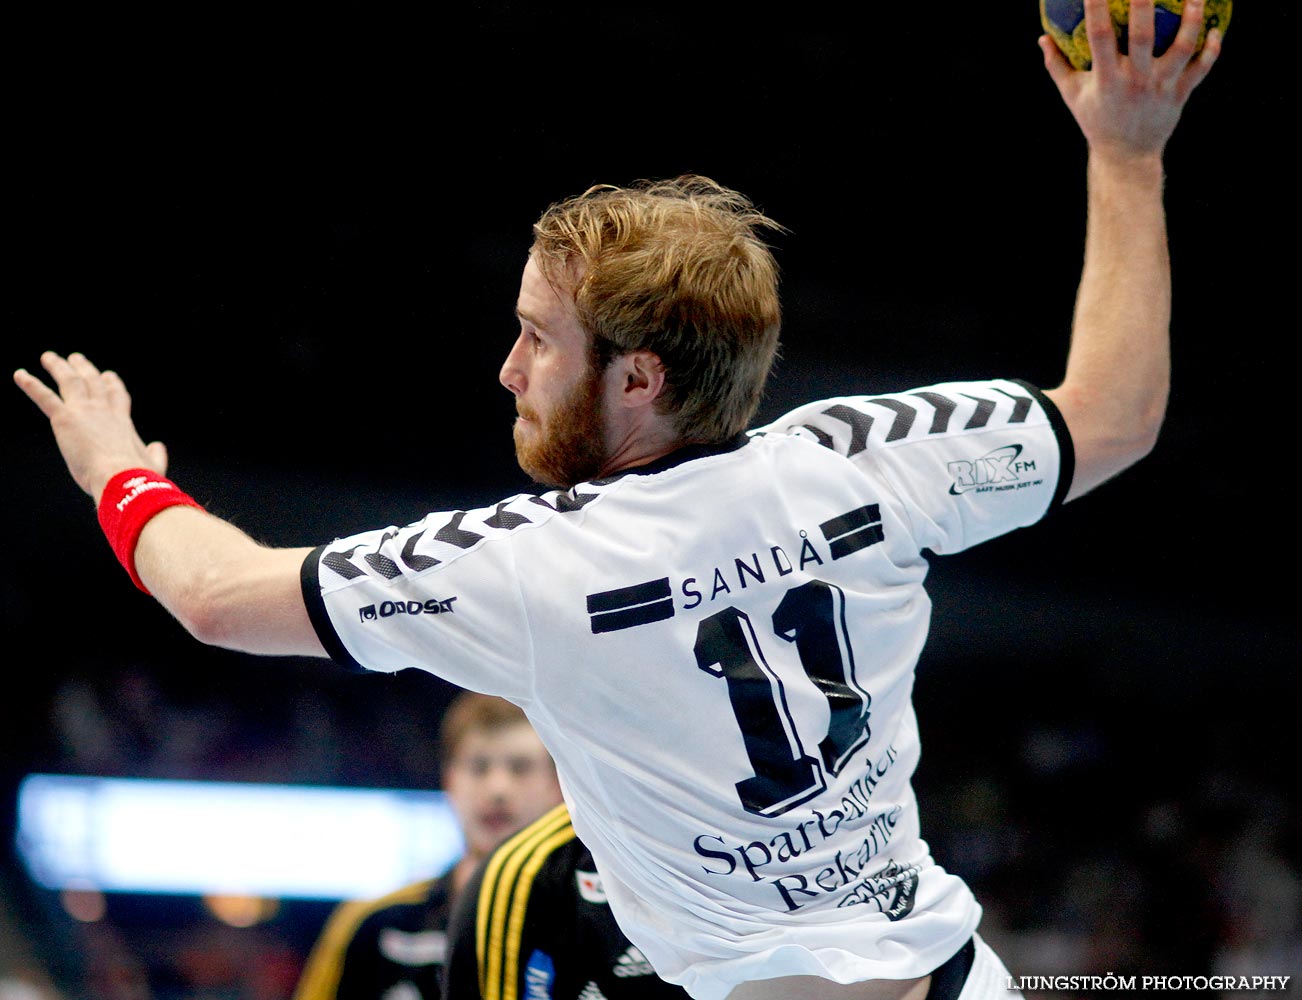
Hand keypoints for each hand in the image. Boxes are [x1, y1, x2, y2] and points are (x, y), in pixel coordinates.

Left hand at [14, 352, 168, 499]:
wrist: (123, 478)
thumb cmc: (139, 478)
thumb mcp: (154, 464)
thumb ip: (156, 454)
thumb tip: (158, 446)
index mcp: (123, 422)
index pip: (117, 397)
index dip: (112, 385)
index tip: (108, 375)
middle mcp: (104, 411)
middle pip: (93, 383)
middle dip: (84, 369)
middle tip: (75, 358)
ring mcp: (84, 411)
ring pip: (69, 382)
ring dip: (58, 367)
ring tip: (49, 357)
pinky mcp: (65, 418)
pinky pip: (44, 397)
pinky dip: (31, 385)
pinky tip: (20, 375)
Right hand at [1040, 0, 1221, 161]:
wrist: (1126, 156)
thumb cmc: (1096, 120)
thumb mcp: (1073, 96)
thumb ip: (1057, 66)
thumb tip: (1042, 38)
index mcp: (1106, 80)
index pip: (1099, 37)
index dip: (1097, 9)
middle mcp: (1135, 81)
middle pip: (1143, 36)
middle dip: (1145, 5)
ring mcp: (1160, 87)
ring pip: (1182, 47)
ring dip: (1193, 20)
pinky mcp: (1180, 95)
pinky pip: (1201, 68)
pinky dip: (1212, 49)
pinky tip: (1217, 28)